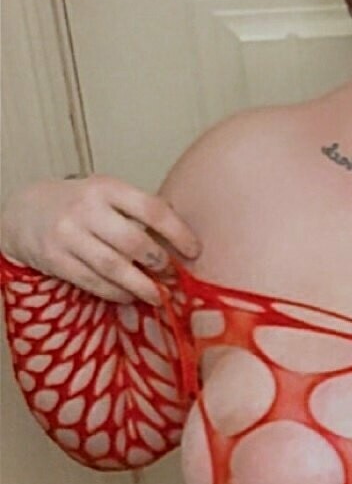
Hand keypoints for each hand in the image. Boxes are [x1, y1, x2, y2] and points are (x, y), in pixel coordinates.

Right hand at [0, 175, 201, 303]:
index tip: (194, 250)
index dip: (178, 232)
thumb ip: (138, 210)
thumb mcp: (107, 193)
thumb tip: (181, 237)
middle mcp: (87, 210)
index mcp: (107, 188)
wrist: (25, 211)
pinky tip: (129, 295)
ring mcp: (68, 235)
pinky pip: (92, 282)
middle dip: (158, 262)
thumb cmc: (78, 203)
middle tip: (171, 274)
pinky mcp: (55, 260)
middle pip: (133, 242)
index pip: (151, 209)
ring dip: (141, 285)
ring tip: (158, 294)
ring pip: (113, 267)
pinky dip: (115, 293)